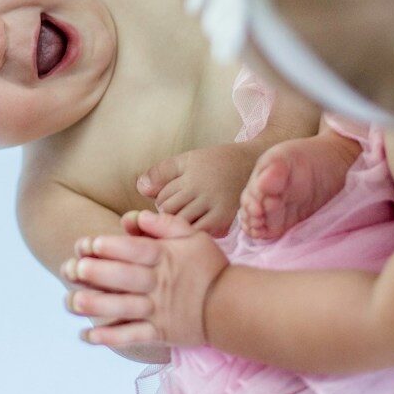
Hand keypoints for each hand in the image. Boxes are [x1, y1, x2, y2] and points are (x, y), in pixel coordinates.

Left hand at [61, 210, 227, 349]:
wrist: (233, 306)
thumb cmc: (208, 266)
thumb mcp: (193, 236)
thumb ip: (164, 224)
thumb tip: (134, 216)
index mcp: (165, 258)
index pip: (136, 250)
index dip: (112, 246)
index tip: (90, 244)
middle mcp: (159, 284)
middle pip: (126, 278)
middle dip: (99, 273)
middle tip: (74, 269)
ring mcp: (158, 310)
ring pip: (125, 308)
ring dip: (98, 305)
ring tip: (72, 301)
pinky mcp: (160, 333)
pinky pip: (132, 336)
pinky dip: (110, 338)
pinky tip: (87, 335)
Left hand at [137, 143, 259, 236]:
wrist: (252, 165)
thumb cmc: (215, 162)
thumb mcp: (186, 160)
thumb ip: (161, 173)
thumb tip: (141, 188)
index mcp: (190, 176)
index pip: (161, 197)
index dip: (161, 198)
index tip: (171, 195)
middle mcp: (203, 193)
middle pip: (170, 213)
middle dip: (168, 212)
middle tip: (179, 207)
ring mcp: (215, 209)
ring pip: (183, 224)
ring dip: (179, 222)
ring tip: (187, 215)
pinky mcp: (226, 221)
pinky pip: (201, 233)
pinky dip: (195, 231)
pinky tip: (198, 224)